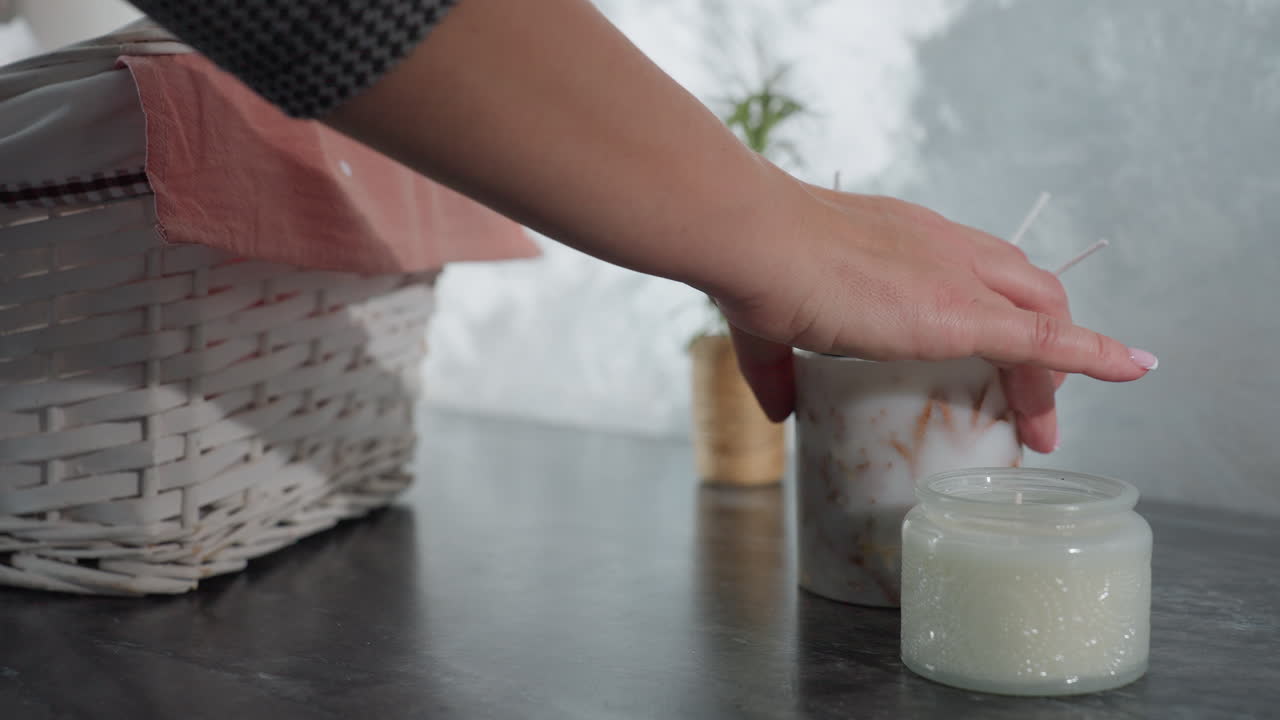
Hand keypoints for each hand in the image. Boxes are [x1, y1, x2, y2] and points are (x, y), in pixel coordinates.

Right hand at [715, 175, 1154, 452]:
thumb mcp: (771, 324)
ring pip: (1041, 318)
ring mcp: (958, 276)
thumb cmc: (756, 268)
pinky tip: (1132, 370)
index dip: (997, 318)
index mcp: (905, 240)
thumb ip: (776, 369)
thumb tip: (776, 411)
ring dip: (1054, 373)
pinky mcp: (960, 313)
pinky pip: (1046, 341)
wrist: (757, 241)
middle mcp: (945, 247)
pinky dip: (1095, 355)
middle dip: (1037, 351)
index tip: (991, 366)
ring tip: (1044, 429)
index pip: (977, 273)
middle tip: (1026, 409)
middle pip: (1024, 292)